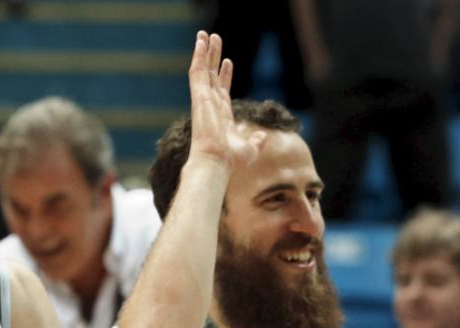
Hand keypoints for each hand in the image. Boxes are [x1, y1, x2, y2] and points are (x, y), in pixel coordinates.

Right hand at [187, 32, 260, 168]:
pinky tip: (200, 43)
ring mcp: (203, 99)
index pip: (222, 89)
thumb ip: (256, 140)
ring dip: (204, 51)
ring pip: (203, 69)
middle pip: (211, 75)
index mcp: (222, 115)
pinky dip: (198, 56)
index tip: (228, 61)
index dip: (225, 75)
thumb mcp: (250, 149)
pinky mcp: (198, 96)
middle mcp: (211, 104)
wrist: (217, 162)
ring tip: (205, 34)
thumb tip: (262, 135)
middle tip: (214, 39)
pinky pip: (197, 71)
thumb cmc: (230, 160)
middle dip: (213, 56)